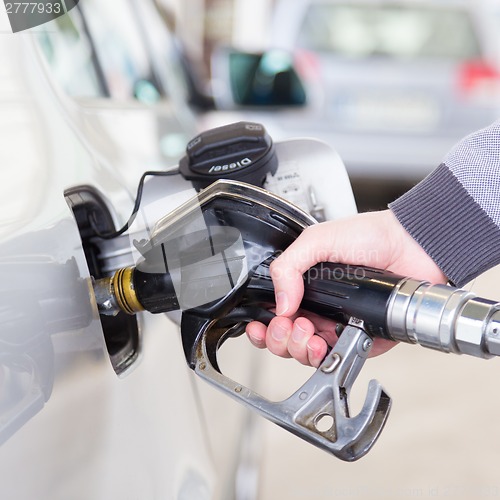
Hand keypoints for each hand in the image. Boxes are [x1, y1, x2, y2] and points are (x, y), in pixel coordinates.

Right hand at [245, 210, 446, 366]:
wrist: (410, 244)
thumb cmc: (369, 236)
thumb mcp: (317, 240)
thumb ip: (289, 266)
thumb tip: (280, 303)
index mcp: (305, 287)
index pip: (275, 315)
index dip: (263, 325)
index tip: (260, 324)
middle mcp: (320, 308)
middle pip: (287, 340)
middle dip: (280, 340)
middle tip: (289, 325)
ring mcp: (340, 325)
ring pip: (308, 354)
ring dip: (299, 350)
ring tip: (308, 333)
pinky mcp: (363, 338)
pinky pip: (340, 357)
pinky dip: (328, 358)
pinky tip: (325, 343)